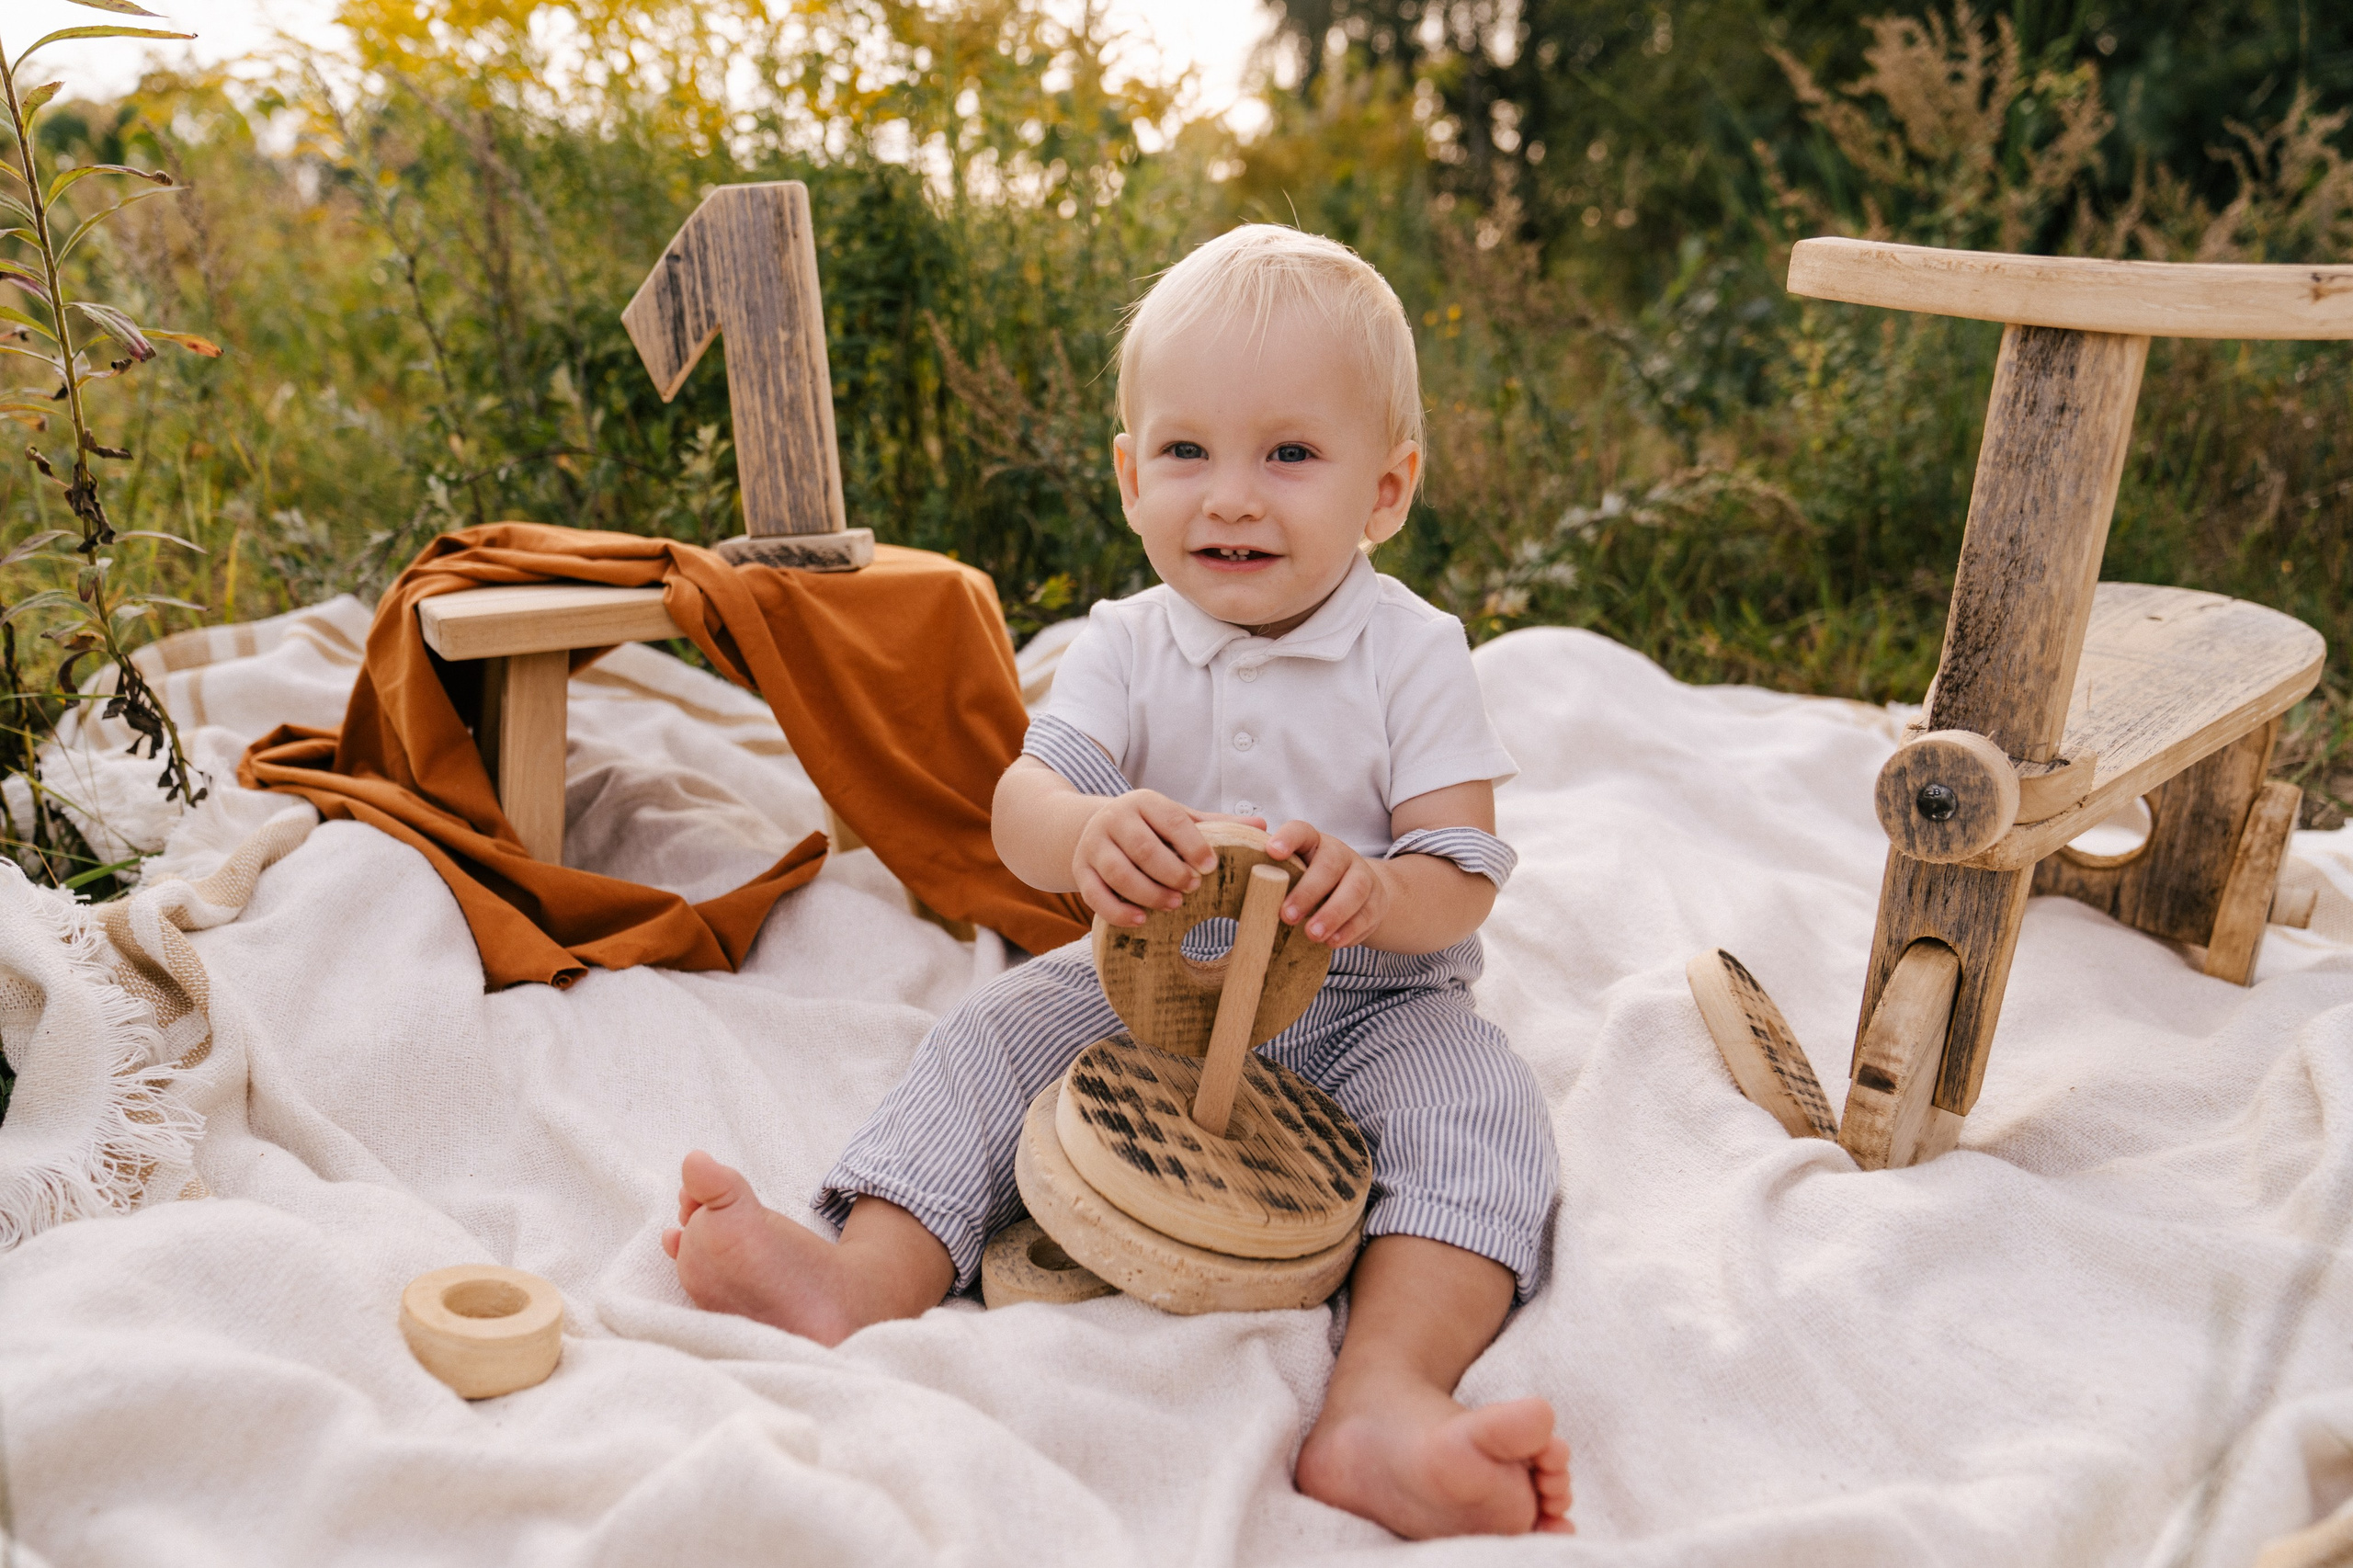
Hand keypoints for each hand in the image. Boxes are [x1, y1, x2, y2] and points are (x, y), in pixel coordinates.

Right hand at [1075, 790, 1266, 926]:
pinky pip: (1095, 896)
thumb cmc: (1147, 827)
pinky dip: (1118, 911)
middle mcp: (1115, 819)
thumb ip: (1215, 824)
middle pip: (1144, 848)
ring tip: (1173, 905)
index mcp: (1144, 802)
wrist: (1089, 828)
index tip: (1211, 867)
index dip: (1193, 844)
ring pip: (1119, 872)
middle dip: (1172, 871)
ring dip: (1148, 893)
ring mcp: (1094, 846)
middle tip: (1193, 888)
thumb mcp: (1177, 818)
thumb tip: (1262, 826)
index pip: (1171, 819)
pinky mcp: (1080, 872)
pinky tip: (1141, 920)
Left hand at [1265, 820, 1388, 947]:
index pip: (1302, 831)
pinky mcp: (1377, 901)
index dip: (1289, 838)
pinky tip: (1333, 943)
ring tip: (1312, 935)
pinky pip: (1368, 914)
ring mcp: (1362, 876)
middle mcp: (1340, 855)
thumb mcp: (1291, 875)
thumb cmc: (1310, 884)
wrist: (1359, 894)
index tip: (1273, 852)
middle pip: (1330, 864)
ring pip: (1356, 889)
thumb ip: (1269, 879)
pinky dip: (1351, 930)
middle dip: (1309, 890)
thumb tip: (1227, 895)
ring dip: (1333, 913)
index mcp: (1313, 843)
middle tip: (1287, 915)